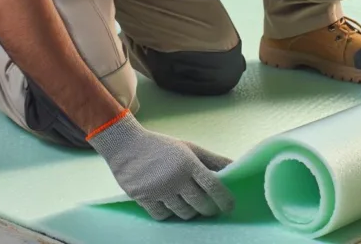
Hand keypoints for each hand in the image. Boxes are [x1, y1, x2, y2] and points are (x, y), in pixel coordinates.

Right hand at [87, 112, 235, 220]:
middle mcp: (175, 177)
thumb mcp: (189, 148)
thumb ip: (212, 160)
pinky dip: (170, 213)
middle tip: (211, 208)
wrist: (125, 145)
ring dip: (190, 212)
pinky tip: (171, 205)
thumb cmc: (161, 146)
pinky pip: (163, 216)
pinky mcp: (143, 198)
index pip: (214, 187)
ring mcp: (158, 189)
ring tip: (191, 205)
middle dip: (209, 210)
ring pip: (183, 213)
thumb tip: (235, 167)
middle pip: (200, 204)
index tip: (230, 206)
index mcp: (188, 163)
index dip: (225, 200)